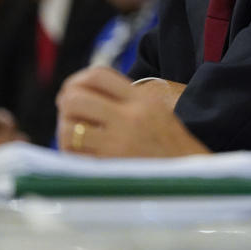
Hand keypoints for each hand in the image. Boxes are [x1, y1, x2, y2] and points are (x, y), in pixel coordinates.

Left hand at [56, 66, 207, 156]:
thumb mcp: (155, 108)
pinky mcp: (108, 167)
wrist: (186, 173)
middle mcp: (129, 118)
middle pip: (76, 98)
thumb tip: (84, 89)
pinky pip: (74, 154)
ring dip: (64, 128)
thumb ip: (126, 96)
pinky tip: (77, 148)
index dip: (79, 79)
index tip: (75, 88)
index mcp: (141, 100)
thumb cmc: (169, 140)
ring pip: (68, 128)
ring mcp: (117, 144)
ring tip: (72, 130)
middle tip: (67, 109)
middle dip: (66, 102)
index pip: (98, 75)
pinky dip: (69, 150)